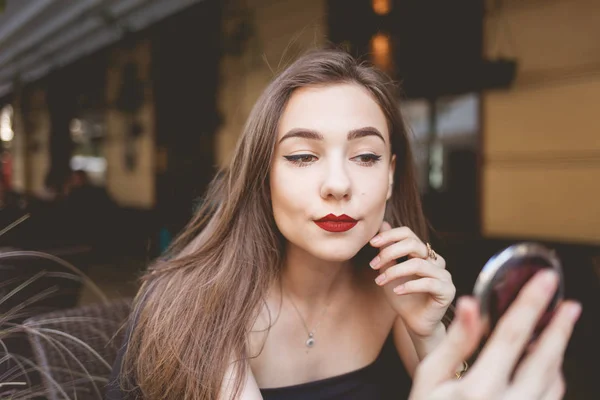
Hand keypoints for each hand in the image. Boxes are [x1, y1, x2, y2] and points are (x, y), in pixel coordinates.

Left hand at [370, 222, 454, 336]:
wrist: (414, 323)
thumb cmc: (402, 297)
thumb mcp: (390, 271)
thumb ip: (388, 250)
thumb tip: (383, 224)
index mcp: (423, 253)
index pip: (408, 234)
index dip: (390, 236)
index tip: (371, 243)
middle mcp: (435, 261)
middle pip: (414, 244)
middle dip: (389, 252)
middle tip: (373, 264)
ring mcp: (443, 275)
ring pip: (418, 264)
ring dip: (395, 271)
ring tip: (380, 280)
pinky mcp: (447, 290)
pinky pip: (428, 283)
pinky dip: (409, 285)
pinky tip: (396, 291)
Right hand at [409, 270, 580, 399]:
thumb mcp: (429, 377)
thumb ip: (455, 342)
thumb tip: (473, 305)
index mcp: (478, 389)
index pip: (511, 335)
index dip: (530, 304)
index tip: (545, 281)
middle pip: (544, 359)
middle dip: (560, 327)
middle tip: (570, 304)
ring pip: (553, 380)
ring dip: (557, 352)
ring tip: (556, 329)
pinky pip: (551, 398)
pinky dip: (552, 376)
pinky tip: (544, 363)